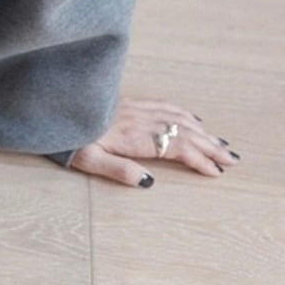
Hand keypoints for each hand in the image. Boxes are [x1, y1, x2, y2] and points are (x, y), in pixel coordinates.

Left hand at [69, 97, 240, 187]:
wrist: (51, 106)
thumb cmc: (67, 139)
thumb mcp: (89, 160)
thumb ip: (119, 171)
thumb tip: (149, 183)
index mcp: (133, 137)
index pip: (175, 148)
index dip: (198, 159)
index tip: (217, 172)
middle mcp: (139, 120)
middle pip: (182, 132)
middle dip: (210, 147)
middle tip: (233, 161)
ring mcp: (135, 108)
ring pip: (177, 118)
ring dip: (202, 131)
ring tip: (222, 144)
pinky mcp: (129, 101)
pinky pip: (164, 105)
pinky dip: (184, 113)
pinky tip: (193, 119)